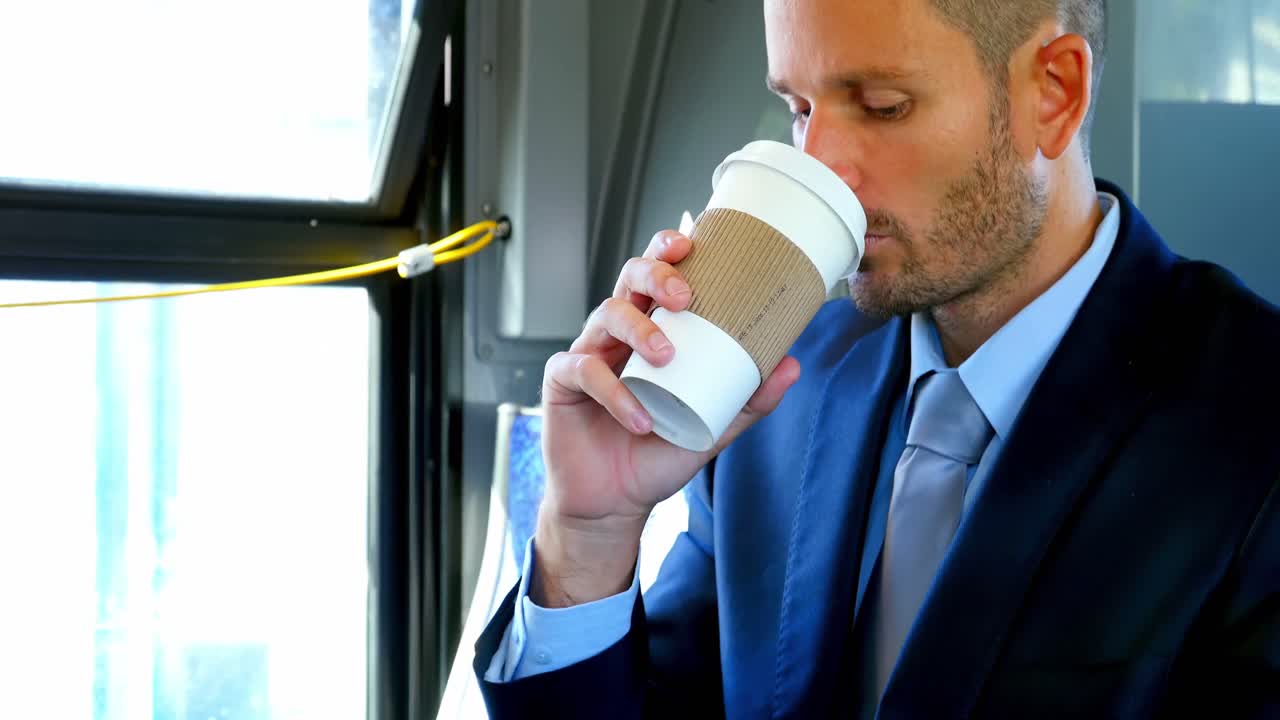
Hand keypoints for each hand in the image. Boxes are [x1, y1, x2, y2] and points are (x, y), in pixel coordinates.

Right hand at [533, 230, 801, 605]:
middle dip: (654, 274)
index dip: (668, 250)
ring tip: (665, 357)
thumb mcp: (713, 427)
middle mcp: (618, 334)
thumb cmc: (656, 455)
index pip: (657, 277)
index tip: (692, 243)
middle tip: (684, 296)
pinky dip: (614, 392)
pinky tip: (639, 416)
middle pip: (628, 279)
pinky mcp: (562, 383)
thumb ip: (749, 399)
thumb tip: (791, 364)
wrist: (615, 503)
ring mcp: (588, 354)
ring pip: (605, 314)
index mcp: (651, 330)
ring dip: (639, 328)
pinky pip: (584, 371)